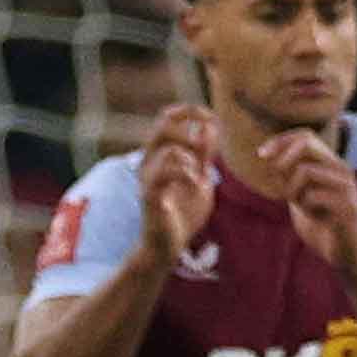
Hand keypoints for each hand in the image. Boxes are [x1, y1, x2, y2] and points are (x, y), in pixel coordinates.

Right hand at [133, 106, 215, 263]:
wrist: (169, 244)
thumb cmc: (183, 212)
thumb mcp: (200, 178)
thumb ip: (203, 156)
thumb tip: (208, 126)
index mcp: (160, 155)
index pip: (166, 120)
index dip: (187, 112)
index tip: (209, 115)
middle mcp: (149, 162)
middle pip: (161, 127)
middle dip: (188, 129)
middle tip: (204, 146)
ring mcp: (148, 178)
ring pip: (169, 150)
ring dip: (192, 159)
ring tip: (198, 176)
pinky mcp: (150, 195)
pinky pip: (165, 173)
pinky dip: (187, 175)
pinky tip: (195, 185)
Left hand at [259, 131, 356, 280]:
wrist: (346, 256)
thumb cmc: (321, 225)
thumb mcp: (299, 194)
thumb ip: (288, 176)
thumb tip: (268, 155)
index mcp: (332, 165)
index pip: (305, 135)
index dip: (280, 141)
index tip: (262, 156)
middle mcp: (343, 171)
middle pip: (306, 144)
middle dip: (282, 162)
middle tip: (281, 186)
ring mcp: (347, 188)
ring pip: (305, 170)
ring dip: (291, 189)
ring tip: (298, 205)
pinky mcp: (348, 207)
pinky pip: (313, 195)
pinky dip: (304, 206)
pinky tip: (314, 217)